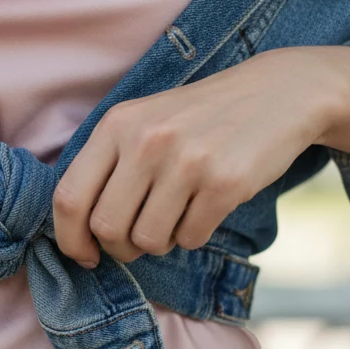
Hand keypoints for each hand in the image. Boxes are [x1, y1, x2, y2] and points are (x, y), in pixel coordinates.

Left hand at [52, 46, 349, 266]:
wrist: (279, 93)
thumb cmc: (200, 118)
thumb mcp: (144, 121)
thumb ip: (108, 164)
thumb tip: (76, 231)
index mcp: (116, 124)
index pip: (69, 198)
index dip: (70, 238)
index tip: (84, 255)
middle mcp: (146, 141)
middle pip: (106, 228)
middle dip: (119, 248)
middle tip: (138, 240)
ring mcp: (186, 161)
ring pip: (148, 240)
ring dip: (161, 241)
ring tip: (177, 214)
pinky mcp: (224, 182)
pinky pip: (190, 238)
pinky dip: (194, 234)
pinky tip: (206, 207)